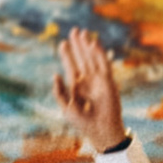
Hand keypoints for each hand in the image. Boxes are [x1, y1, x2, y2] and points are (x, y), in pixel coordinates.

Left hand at [52, 26, 125, 153]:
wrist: (100, 131)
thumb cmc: (83, 123)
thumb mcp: (66, 108)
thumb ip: (59, 92)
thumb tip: (55, 74)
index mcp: (77, 87)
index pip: (71, 67)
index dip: (67, 55)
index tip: (62, 43)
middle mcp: (88, 81)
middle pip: (81, 58)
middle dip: (77, 45)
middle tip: (73, 30)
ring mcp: (98, 80)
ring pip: (92, 58)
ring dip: (87, 46)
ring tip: (82, 32)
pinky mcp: (108, 81)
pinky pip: (103, 64)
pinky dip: (99, 53)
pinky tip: (93, 43)